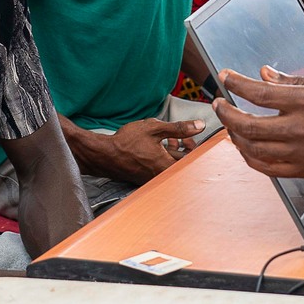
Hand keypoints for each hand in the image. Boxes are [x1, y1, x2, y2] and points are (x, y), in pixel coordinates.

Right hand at [80, 117, 206, 182]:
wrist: (105, 155)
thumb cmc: (126, 143)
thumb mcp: (154, 129)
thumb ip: (179, 128)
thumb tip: (199, 125)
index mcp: (168, 166)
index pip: (192, 160)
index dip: (194, 147)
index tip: (189, 138)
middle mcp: (162, 176)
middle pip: (182, 164)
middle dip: (183, 148)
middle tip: (179, 136)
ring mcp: (154, 179)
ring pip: (171, 165)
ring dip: (173, 152)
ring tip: (167, 139)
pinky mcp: (147, 178)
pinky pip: (161, 168)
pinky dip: (163, 157)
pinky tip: (156, 147)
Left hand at [213, 68, 303, 184]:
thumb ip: (299, 81)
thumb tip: (268, 75)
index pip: (259, 93)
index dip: (236, 84)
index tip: (227, 77)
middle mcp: (301, 129)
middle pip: (247, 124)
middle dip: (226, 112)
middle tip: (219, 103)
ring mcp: (302, 153)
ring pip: (252, 149)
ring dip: (234, 136)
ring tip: (230, 124)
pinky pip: (268, 168)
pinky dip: (251, 158)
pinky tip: (247, 150)